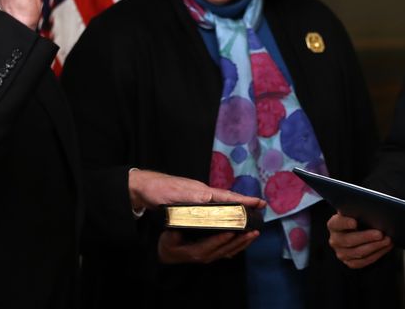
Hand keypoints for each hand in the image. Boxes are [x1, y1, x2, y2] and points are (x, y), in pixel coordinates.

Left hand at [128, 169, 265, 210]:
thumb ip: (195, 199)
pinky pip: (213, 207)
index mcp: (204, 192)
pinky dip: (223, 210)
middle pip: (229, 200)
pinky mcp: (191, 204)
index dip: (245, 200)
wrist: (144, 188)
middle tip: (261, 207)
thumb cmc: (161, 190)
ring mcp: (198, 198)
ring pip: (222, 204)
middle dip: (245, 203)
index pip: (229, 197)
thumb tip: (212, 201)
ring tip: (249, 212)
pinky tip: (224, 216)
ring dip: (236, 207)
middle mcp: (204, 194)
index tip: (260, 203)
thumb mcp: (179, 195)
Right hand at [158, 228, 258, 264]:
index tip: (232, 230)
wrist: (169, 255)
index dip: (222, 238)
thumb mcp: (168, 239)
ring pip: (232, 250)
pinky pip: (231, 251)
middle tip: (252, 230)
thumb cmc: (170, 244)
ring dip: (244, 243)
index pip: (212, 245)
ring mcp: (213, 256)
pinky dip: (242, 245)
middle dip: (240, 240)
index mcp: (196, 251)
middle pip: (226, 248)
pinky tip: (249, 237)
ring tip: (255, 233)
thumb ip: (173, 234)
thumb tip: (177, 229)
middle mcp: (207, 256)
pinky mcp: (216, 254)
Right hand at [326, 212, 392, 268]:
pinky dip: (377, 254)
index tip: (355, 222)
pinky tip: (385, 247)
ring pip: (359, 253)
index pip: (337, 223)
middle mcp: (335, 240)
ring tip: (387, 240)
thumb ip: (357, 210)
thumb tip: (368, 207)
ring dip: (375, 246)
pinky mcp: (350, 262)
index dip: (345, 223)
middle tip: (380, 234)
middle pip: (349, 240)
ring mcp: (341, 253)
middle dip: (366, 237)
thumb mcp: (354, 212)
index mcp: (333, 225)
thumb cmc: (357, 218)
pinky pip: (364, 261)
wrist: (356, 231)